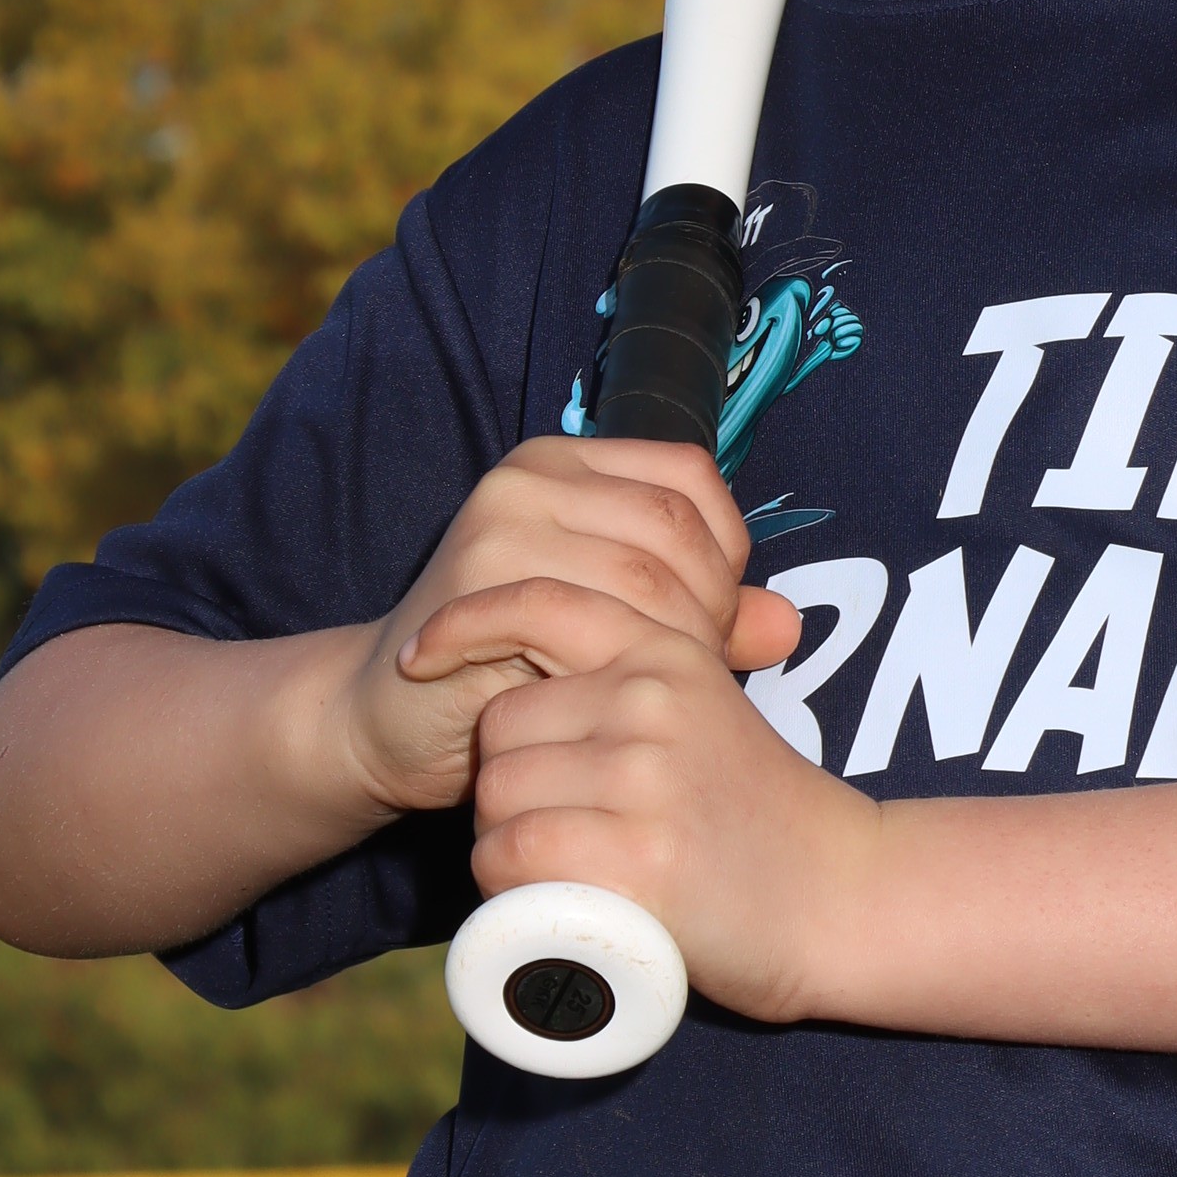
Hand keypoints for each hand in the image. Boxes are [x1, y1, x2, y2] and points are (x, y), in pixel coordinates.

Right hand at [330, 437, 801, 820]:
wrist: (389, 715)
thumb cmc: (513, 671)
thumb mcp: (618, 629)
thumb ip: (702, 617)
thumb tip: (787, 626)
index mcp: (571, 462)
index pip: (690, 480)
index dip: (726, 552)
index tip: (715, 619)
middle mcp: (532, 474)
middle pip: (675, 530)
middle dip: (704, 610)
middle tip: (683, 670)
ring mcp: (501, 521)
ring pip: (645, 579)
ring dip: (665, 646)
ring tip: (640, 688)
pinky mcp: (479, 581)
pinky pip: (593, 623)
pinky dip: (616, 670)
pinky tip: (605, 699)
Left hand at [469, 620, 878, 1025]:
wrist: (840, 900)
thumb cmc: (761, 814)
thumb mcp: (711, 709)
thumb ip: (648, 668)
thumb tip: (554, 620)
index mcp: (669, 652)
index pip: (539, 606)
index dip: (467, 624)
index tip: (422, 658)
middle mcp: (654, 701)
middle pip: (503, 726)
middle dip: (509, 779)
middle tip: (565, 826)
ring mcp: (646, 776)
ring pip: (498, 795)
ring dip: (505, 841)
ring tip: (570, 868)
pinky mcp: (637, 856)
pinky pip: (512, 855)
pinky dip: (510, 887)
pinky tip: (552, 901)